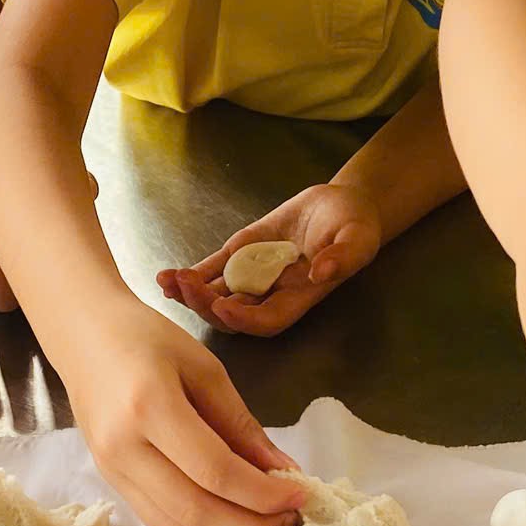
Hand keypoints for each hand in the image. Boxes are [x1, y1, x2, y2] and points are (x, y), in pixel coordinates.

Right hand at [63, 302, 304, 525]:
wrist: (82, 335)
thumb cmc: (146, 338)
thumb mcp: (205, 368)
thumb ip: (242, 425)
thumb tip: (283, 472)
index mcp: (148, 406)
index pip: (215, 471)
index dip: (263, 493)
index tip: (300, 493)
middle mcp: (123, 447)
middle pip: (194, 512)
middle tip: (290, 521)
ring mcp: (111, 471)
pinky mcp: (111, 483)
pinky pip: (159, 525)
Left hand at [159, 181, 381, 336]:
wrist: (341, 205)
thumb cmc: (355, 225)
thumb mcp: (358, 237)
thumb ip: (344, 255)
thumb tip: (322, 272)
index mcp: (299, 297)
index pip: (268, 319)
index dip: (245, 318)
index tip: (224, 306)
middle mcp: (271, 293)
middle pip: (234, 314)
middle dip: (207, 306)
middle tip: (186, 288)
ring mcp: (252, 276)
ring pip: (216, 295)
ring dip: (191, 294)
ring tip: (168, 281)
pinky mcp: (239, 255)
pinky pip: (211, 272)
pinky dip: (190, 276)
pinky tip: (167, 275)